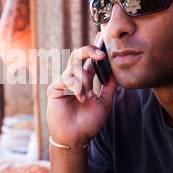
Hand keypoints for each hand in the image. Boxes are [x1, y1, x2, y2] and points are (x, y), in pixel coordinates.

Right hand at [47, 33, 117, 148]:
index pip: (90, 60)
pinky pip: (67, 78)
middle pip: (77, 55)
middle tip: (101, 54)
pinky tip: (80, 98)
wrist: (76, 138)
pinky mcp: (55, 88)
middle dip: (89, 50)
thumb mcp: (105, 103)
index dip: (95, 47)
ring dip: (85, 81)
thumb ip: (109, 87)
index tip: (102, 35)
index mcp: (85, 80)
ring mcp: (63, 83)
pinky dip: (77, 87)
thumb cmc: (89, 123)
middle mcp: (73, 79)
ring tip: (88, 96)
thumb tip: (117, 72)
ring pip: (75, 68)